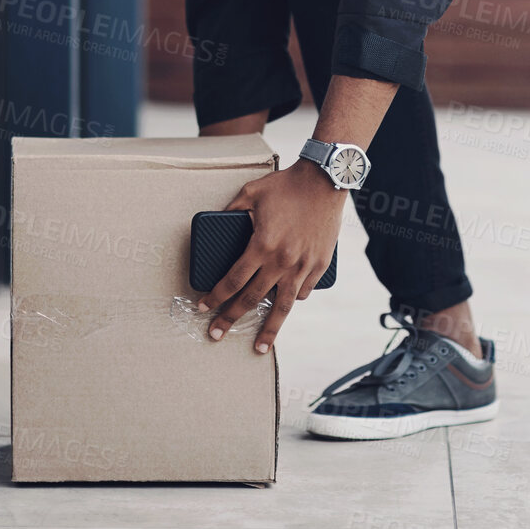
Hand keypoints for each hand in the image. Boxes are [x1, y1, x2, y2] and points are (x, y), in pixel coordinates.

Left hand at [197, 159, 344, 352]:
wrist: (324, 180)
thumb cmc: (287, 184)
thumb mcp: (251, 192)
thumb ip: (232, 210)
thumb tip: (217, 220)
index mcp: (262, 245)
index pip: (232, 280)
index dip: (215, 297)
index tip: (204, 308)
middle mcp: (281, 261)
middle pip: (251, 299)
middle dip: (230, 319)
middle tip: (216, 333)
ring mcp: (302, 266)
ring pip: (282, 306)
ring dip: (269, 330)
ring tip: (260, 348)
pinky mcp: (319, 265)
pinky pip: (304, 291)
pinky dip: (293, 300)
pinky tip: (285, 304)